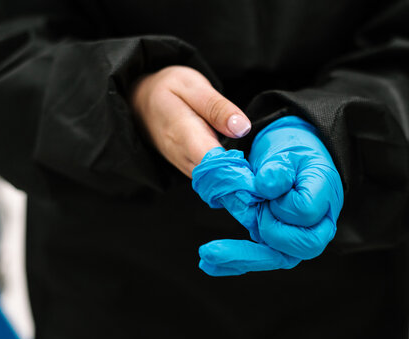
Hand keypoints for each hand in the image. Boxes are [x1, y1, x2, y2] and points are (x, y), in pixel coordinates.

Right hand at [132, 66, 250, 176]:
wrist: (139, 102)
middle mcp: (183, 156)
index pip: (212, 163)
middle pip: (216, 179)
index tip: (260, 177)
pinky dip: (227, 177)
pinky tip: (244, 171)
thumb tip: (242, 127)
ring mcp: (184, 165)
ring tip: (261, 179)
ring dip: (236, 181)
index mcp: (184, 133)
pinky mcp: (188, 168)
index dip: (237, 172)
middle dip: (242, 180)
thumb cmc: (168, 89)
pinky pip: (210, 179)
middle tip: (268, 181)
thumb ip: (218, 107)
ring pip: (214, 182)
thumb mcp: (193, 86)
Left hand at [192, 116, 343, 275]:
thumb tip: (266, 186)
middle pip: (300, 246)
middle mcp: (318, 225)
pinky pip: (260, 259)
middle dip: (269, 230)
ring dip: (241, 257)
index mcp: (325, 196)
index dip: (283, 202)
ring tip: (208, 253)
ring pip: (277, 257)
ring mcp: (298, 238)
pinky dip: (233, 262)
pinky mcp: (279, 244)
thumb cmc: (294, 153)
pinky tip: (210, 265)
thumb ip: (278, 169)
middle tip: (255, 210)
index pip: (305, 211)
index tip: (270, 188)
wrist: (294, 160)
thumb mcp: (288, 152)